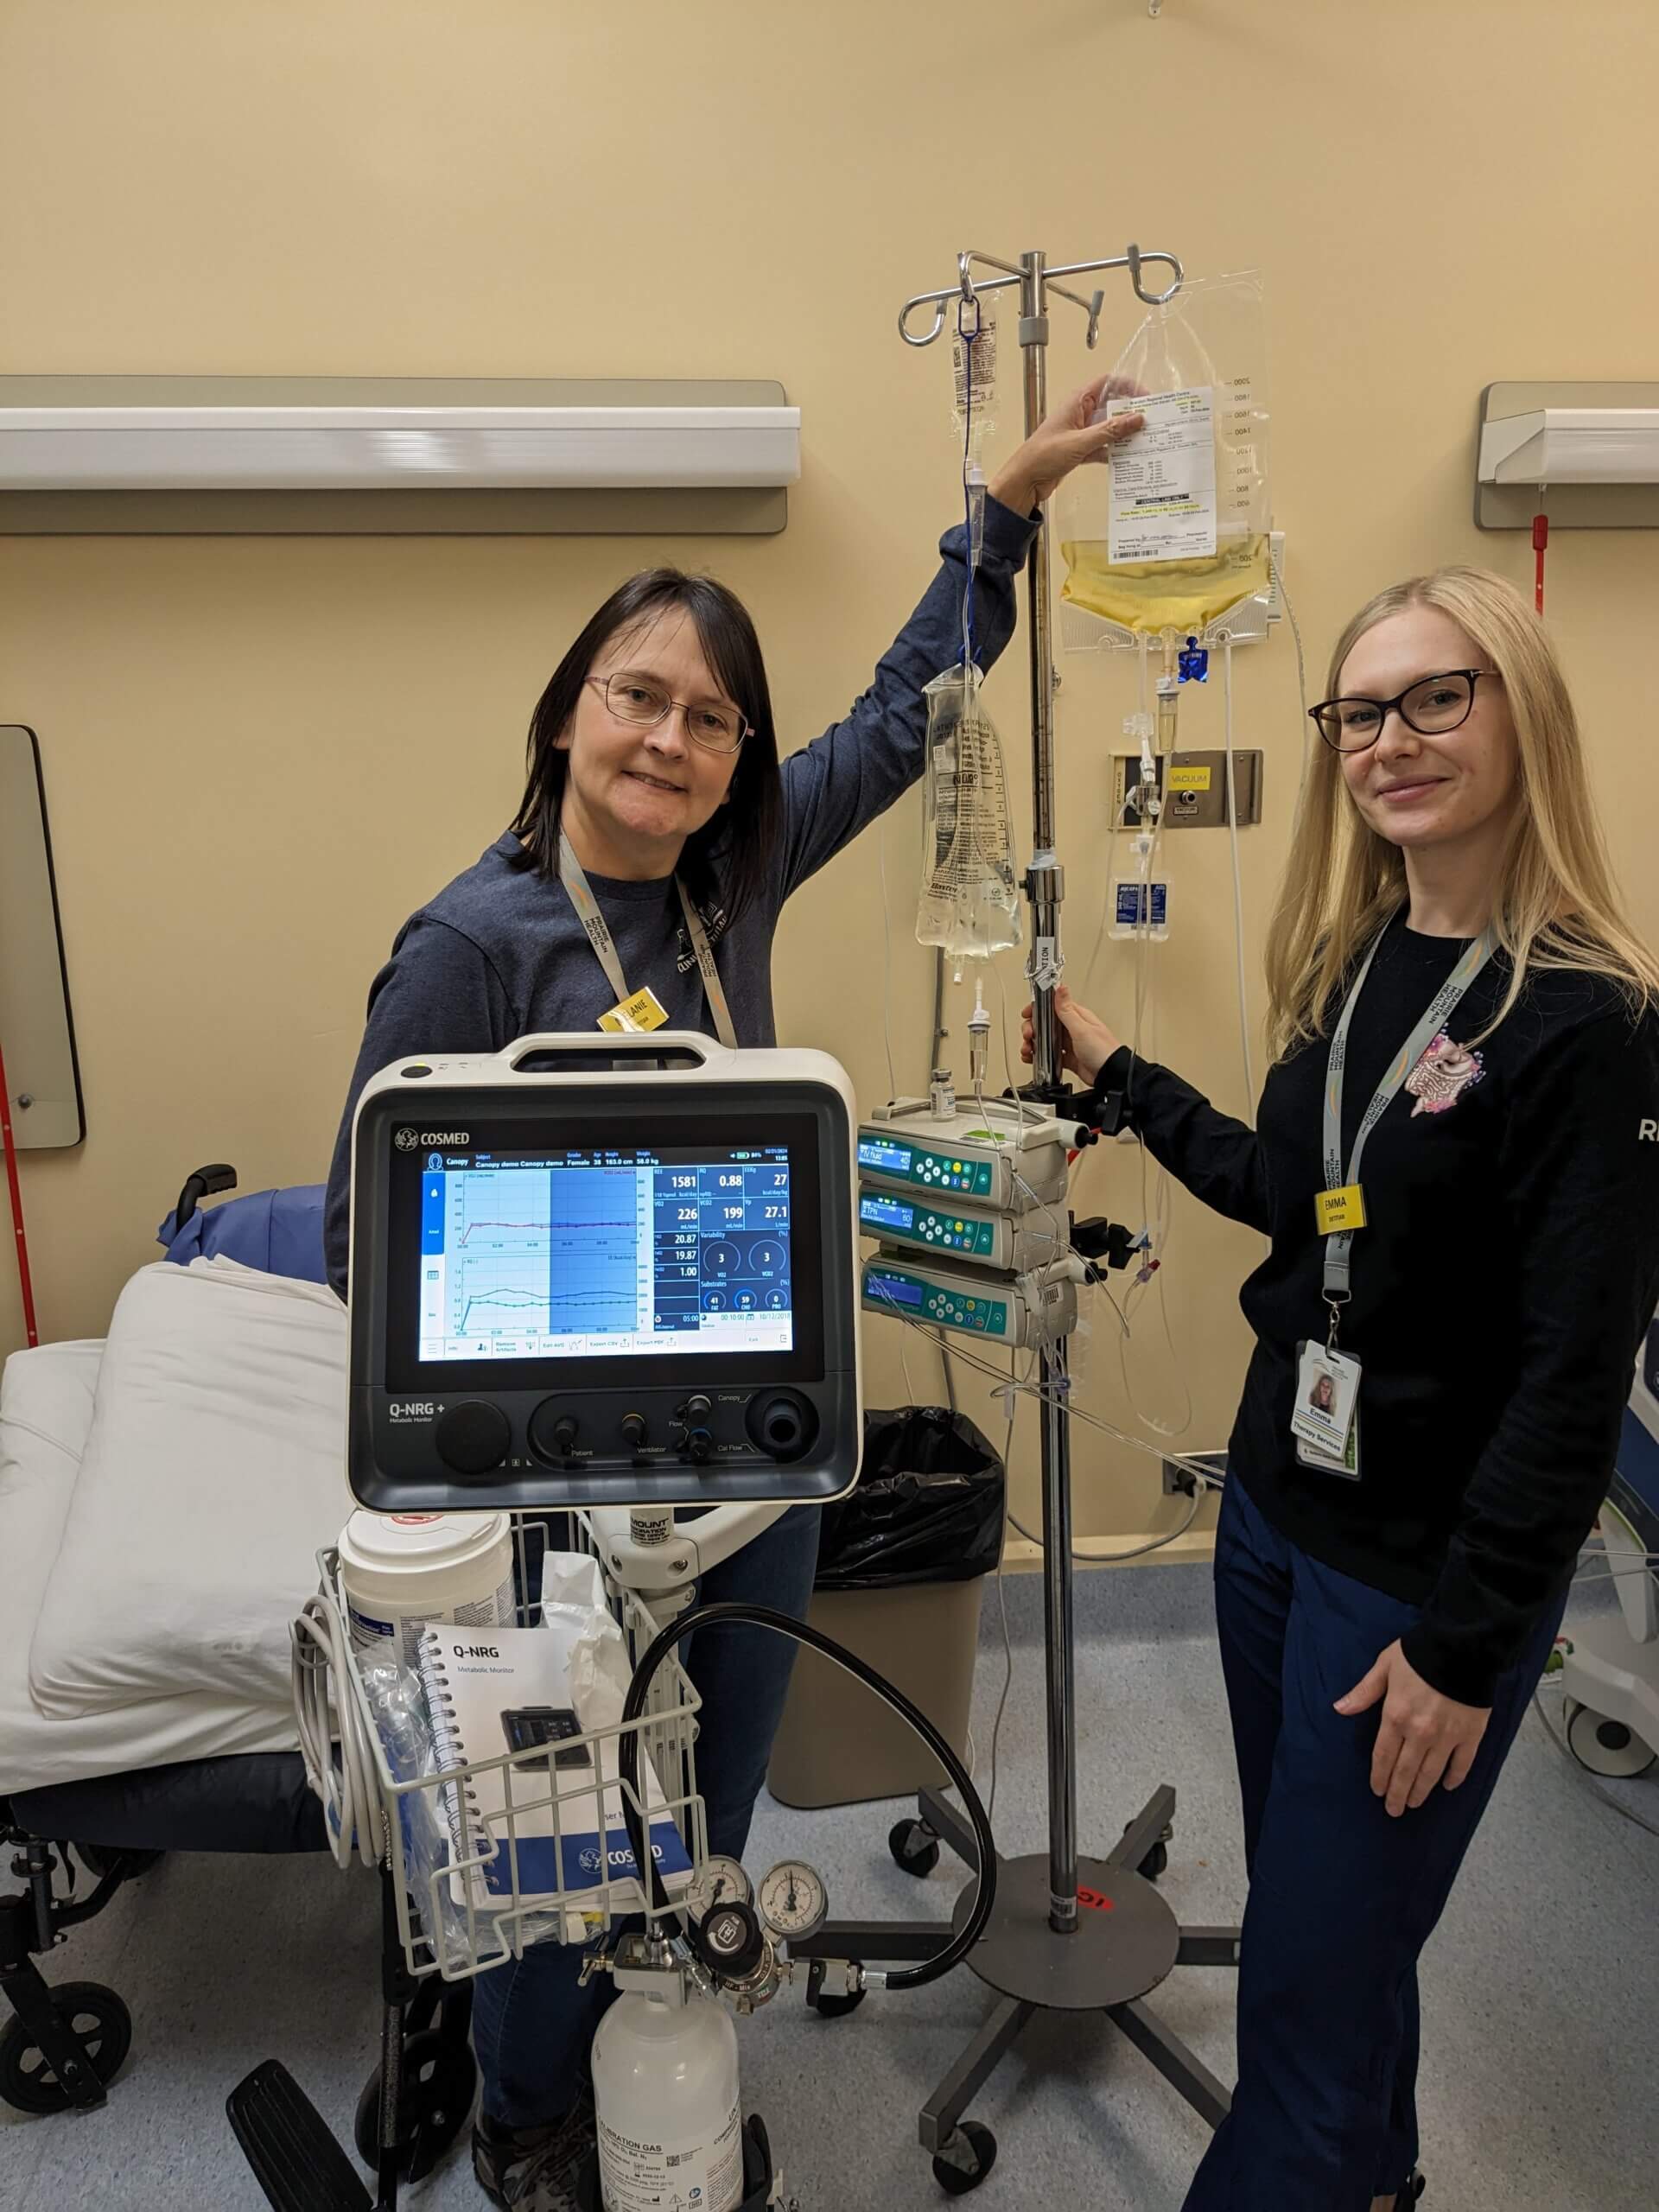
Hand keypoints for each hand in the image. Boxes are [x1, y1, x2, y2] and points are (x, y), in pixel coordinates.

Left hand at [989, 374, 1144, 514]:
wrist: (1024, 481)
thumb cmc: (1042, 455)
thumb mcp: (1080, 441)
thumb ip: (1110, 431)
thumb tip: (1136, 418)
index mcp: (1077, 402)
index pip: (1107, 383)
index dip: (1127, 387)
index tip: (1145, 398)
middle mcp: (1080, 413)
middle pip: (1112, 406)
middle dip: (1130, 413)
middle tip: (1150, 422)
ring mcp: (1081, 432)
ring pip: (1109, 428)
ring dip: (1124, 435)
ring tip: (1143, 441)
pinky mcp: (1081, 450)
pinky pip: (1103, 446)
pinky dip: (1114, 452)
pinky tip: (1126, 459)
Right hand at [1021, 984, 1121, 1086]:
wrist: (1110, 1075)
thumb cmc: (1103, 1051)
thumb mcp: (1082, 1029)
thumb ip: (1067, 1010)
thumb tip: (1061, 988)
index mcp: (1076, 1017)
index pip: (1052, 1006)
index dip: (1037, 1009)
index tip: (1027, 1014)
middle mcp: (1072, 1028)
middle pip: (1044, 1023)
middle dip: (1032, 1028)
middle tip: (1028, 1035)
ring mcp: (1069, 1043)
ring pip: (1045, 1039)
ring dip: (1033, 1043)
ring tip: (1028, 1050)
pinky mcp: (1067, 1057)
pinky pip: (1049, 1054)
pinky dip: (1039, 1055)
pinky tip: (1033, 1058)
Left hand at [1335, 1640, 1490, 1817]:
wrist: (1461, 1646)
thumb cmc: (1418, 1653)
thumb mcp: (1384, 1667)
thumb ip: (1364, 1692)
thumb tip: (1339, 1708)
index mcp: (1395, 1717)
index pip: (1383, 1757)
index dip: (1379, 1777)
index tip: (1377, 1792)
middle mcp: (1419, 1733)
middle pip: (1405, 1772)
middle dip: (1398, 1794)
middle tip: (1394, 1810)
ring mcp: (1447, 1737)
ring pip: (1431, 1773)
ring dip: (1421, 1791)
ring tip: (1414, 1803)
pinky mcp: (1471, 1736)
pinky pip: (1462, 1764)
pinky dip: (1454, 1778)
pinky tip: (1447, 1786)